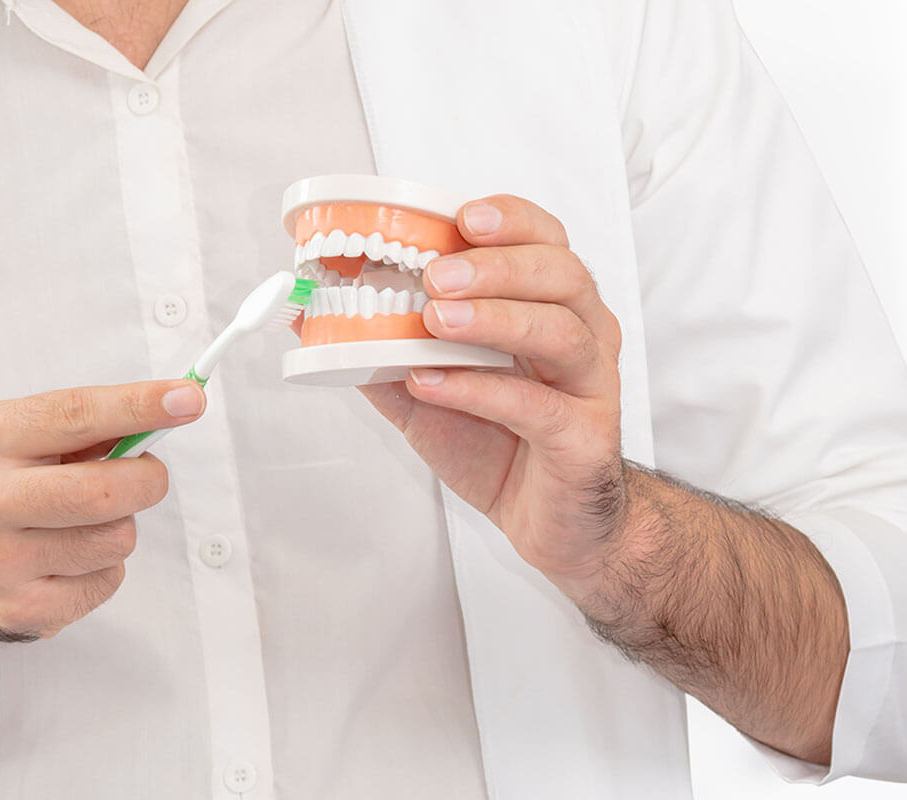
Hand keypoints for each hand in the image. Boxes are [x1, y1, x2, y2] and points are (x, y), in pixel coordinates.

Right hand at [0, 380, 205, 648]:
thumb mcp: (8, 436)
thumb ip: (81, 425)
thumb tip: (166, 410)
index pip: (76, 416)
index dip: (140, 406)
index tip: (187, 399)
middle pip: (106, 491)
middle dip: (146, 479)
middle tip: (141, 475)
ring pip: (117, 539)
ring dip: (119, 526)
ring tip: (81, 522)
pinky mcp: (19, 612)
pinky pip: (107, 581)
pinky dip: (103, 566)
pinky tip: (66, 558)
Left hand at [362, 195, 625, 586]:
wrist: (547, 520)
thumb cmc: (499, 443)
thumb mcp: (427, 389)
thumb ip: (382, 350)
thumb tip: (316, 316)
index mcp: (552, 306)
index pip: (545, 241)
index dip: (511, 220)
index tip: (462, 217)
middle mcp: (583, 334)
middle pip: (561, 274)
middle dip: (497, 266)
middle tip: (438, 276)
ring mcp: (590, 386)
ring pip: (561, 331)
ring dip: (495, 318)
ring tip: (436, 322)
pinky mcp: (584, 439)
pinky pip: (539, 407)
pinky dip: (482, 391)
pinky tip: (434, 383)